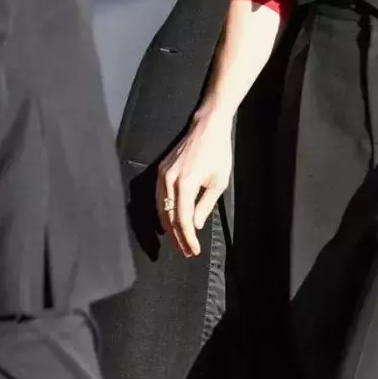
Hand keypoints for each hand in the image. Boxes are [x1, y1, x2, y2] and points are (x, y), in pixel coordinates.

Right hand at [157, 107, 233, 258]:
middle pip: (169, 217)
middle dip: (177, 236)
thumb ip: (205, 206)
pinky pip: (160, 198)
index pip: (183, 219)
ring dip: (169, 227)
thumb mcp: (218, 182)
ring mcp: (162, 174)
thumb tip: (194, 226)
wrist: (207, 127)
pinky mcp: (160, 170)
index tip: (193, 250)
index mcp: (185, 183)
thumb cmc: (218, 153)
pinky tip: (169, 222)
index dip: (187, 238)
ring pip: (161, 209)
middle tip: (186, 251)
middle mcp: (169, 180)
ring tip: (179, 241)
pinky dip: (164, 212)